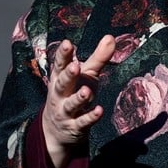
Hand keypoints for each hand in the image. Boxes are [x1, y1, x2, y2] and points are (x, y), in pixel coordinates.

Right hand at [42, 35, 114, 167]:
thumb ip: (98, 58)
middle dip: (68, 75)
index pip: (60, 65)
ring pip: (71, 104)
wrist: (57, 130)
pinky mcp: (75, 127)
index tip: (67, 43)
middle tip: (75, 67)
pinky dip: (90, 118)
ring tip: (86, 91)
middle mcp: (60, 94)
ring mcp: (66, 111)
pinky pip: (82, 122)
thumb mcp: (86, 75)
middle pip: (62, 84)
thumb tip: (110, 37)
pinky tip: (99, 111)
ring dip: (78, 98)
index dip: (63, 55)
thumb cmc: (73, 93)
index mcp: (61, 78)